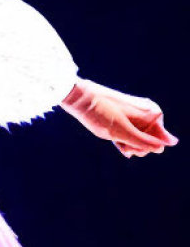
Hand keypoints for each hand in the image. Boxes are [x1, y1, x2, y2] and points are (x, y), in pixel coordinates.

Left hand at [61, 78, 177, 157]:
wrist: (79, 97)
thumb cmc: (102, 114)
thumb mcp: (123, 133)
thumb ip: (145, 142)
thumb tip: (168, 145)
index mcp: (154, 114)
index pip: (161, 142)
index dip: (147, 148)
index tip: (132, 149)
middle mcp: (148, 111)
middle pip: (150, 139)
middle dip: (137, 147)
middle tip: (123, 147)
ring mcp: (136, 112)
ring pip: (138, 135)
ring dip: (128, 143)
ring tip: (115, 141)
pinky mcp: (124, 113)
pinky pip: (129, 130)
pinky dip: (123, 137)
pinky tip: (116, 141)